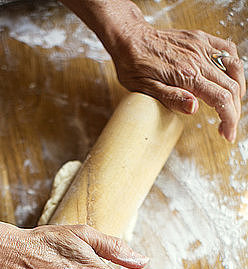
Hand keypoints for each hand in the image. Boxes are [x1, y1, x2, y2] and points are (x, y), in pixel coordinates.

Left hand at [110, 23, 245, 141]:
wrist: (128, 38)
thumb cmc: (133, 65)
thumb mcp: (145, 89)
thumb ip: (172, 99)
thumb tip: (194, 108)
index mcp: (186, 75)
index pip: (221, 99)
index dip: (229, 119)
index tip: (228, 134)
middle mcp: (198, 59)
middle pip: (230, 88)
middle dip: (234, 111)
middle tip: (227, 127)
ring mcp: (200, 47)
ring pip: (234, 69)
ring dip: (238, 91)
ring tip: (230, 107)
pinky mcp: (199, 39)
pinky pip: (227, 49)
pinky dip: (234, 66)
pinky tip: (229, 79)